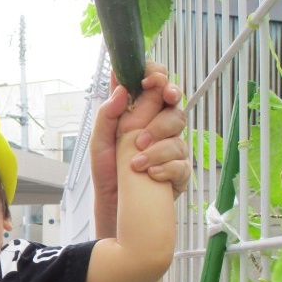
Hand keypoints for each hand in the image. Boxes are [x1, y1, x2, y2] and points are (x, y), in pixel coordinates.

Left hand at [91, 62, 189, 234]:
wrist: (113, 204)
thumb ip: (107, 114)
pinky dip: (165, 168)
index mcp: (142, 114)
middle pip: (174, 108)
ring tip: (135, 161)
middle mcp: (160, 127)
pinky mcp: (179, 171)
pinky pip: (182, 164)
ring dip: (157, 147)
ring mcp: (172, 149)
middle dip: (160, 118)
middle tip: (142, 133)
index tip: (150, 81)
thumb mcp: (99, 141)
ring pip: (178, 136)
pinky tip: (150, 175)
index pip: (157, 85)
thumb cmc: (108, 170)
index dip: (157, 77)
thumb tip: (121, 89)